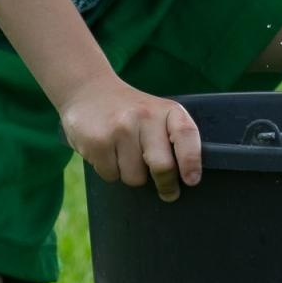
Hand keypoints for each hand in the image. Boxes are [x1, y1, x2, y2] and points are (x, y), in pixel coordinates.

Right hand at [57, 73, 202, 200]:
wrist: (89, 90)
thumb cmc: (131, 111)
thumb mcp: (157, 113)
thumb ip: (171, 139)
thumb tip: (185, 179)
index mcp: (167, 109)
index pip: (186, 134)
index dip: (191, 160)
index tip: (192, 180)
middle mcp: (145, 116)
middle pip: (163, 166)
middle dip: (166, 185)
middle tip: (168, 192)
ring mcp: (120, 129)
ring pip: (135, 177)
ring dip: (131, 175)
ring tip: (123, 154)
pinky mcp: (98, 142)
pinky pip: (111, 176)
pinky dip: (110, 171)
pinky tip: (107, 152)